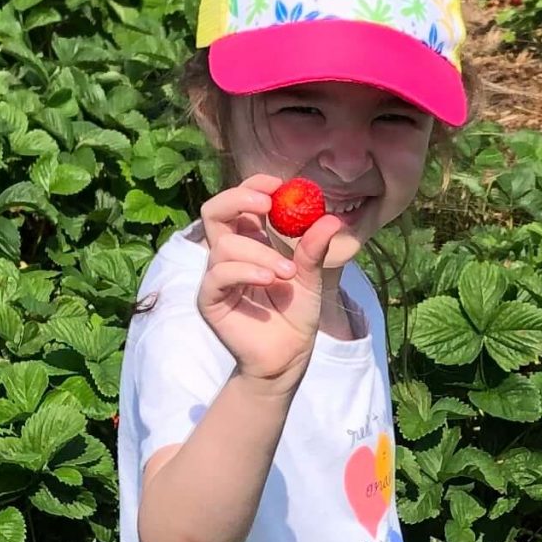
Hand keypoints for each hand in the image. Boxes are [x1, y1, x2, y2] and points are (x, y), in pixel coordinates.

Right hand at [196, 176, 343, 387]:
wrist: (288, 356)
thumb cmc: (296, 315)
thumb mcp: (310, 277)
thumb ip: (314, 249)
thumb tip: (331, 219)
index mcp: (250, 240)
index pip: (241, 202)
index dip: (254, 186)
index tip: (280, 185)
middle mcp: (228, 254)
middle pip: (214, 210)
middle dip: (239, 199)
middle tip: (268, 203)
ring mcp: (216, 276)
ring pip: (224, 245)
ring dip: (260, 252)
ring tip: (288, 272)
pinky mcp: (210, 299)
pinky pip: (218, 274)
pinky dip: (245, 271)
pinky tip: (269, 279)